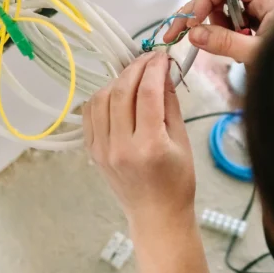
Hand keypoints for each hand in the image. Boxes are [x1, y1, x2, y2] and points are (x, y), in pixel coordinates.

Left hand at [83, 52, 195, 228]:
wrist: (156, 215)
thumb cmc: (177, 182)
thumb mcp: (183, 141)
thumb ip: (170, 104)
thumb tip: (164, 73)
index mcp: (149, 145)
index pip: (148, 93)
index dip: (155, 68)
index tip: (162, 56)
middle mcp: (121, 146)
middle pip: (122, 92)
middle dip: (136, 68)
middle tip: (149, 59)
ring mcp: (102, 149)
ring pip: (101, 99)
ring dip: (118, 80)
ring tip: (134, 75)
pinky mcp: (93, 152)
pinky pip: (90, 114)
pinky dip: (102, 97)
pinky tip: (116, 92)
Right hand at [164, 0, 273, 63]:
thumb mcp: (257, 53)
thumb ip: (225, 43)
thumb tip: (195, 33)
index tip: (190, 21)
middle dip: (200, 14)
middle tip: (178, 33)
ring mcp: (264, 9)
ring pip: (225, 10)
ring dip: (215, 27)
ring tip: (225, 47)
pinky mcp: (262, 23)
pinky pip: (235, 22)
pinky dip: (226, 34)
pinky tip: (233, 48)